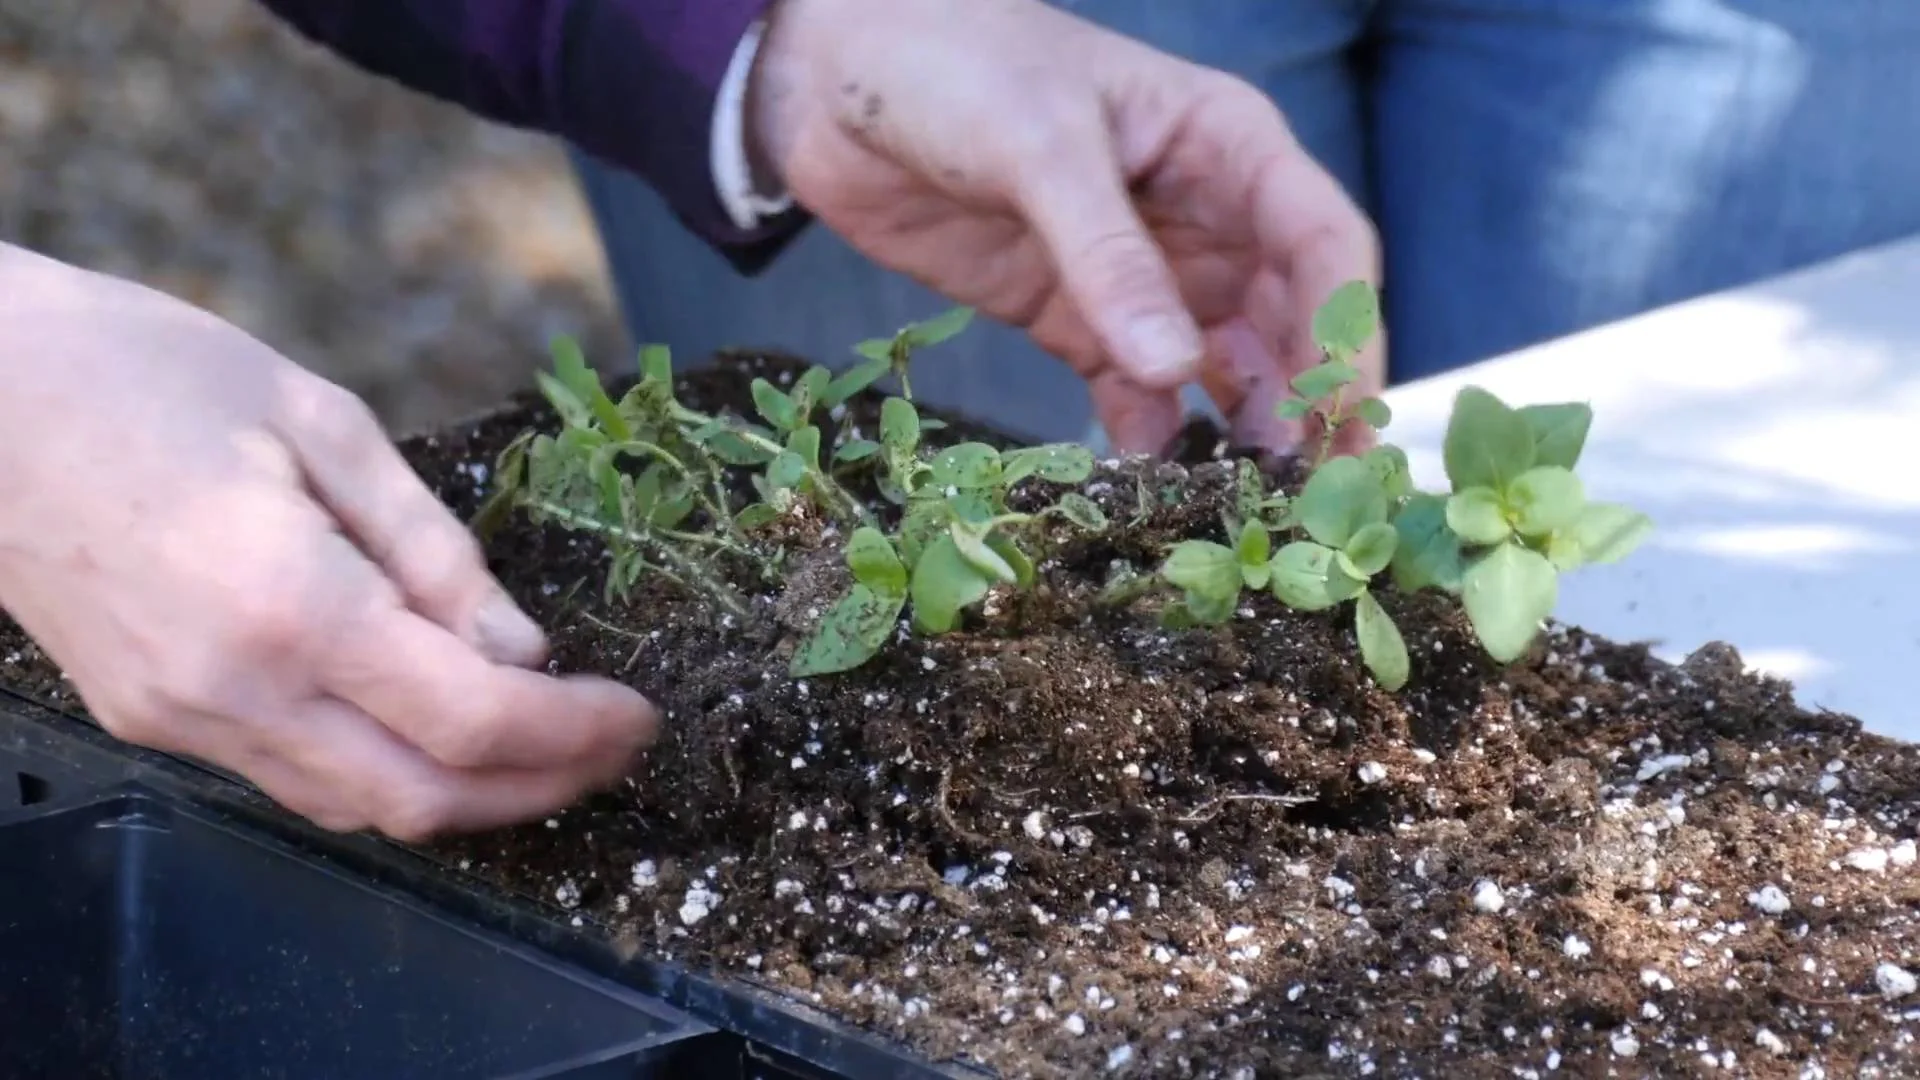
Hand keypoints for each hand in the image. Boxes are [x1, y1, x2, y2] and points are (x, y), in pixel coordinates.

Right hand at [0, 244, 657, 839]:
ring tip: (546, 745)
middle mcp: (235, 688)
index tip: (637, 715)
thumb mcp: (322, 422)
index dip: (574, 732)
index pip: (472, 717)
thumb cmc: (145, 374)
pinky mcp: (153, 720)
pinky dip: (386, 775)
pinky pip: (295, 783)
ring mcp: (184, 719)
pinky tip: (435, 730)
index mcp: (290, 603)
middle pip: (424, 796)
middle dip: (541, 786)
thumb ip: (432, 549)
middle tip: (613, 748)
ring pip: (359, 809)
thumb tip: (521, 648)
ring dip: (468, 796)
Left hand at [749, 0, 1382, 455]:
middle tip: (1313, 488)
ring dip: (1238, 426)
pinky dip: (1148, 433)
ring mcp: (1137, 273)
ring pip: (1218, 362)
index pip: (1323, 243)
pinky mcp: (1070, 318)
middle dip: (1307, 398)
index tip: (1345, 413)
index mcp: (1224, 146)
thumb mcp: (1040, 147)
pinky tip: (1149, 476)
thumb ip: (1108, 258)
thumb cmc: (952, 64)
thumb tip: (1177, 370)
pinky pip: (1132, 390)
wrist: (827, 81)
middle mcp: (1201, 215)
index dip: (1347, 329)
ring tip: (1247, 501)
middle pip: (1287, 317)